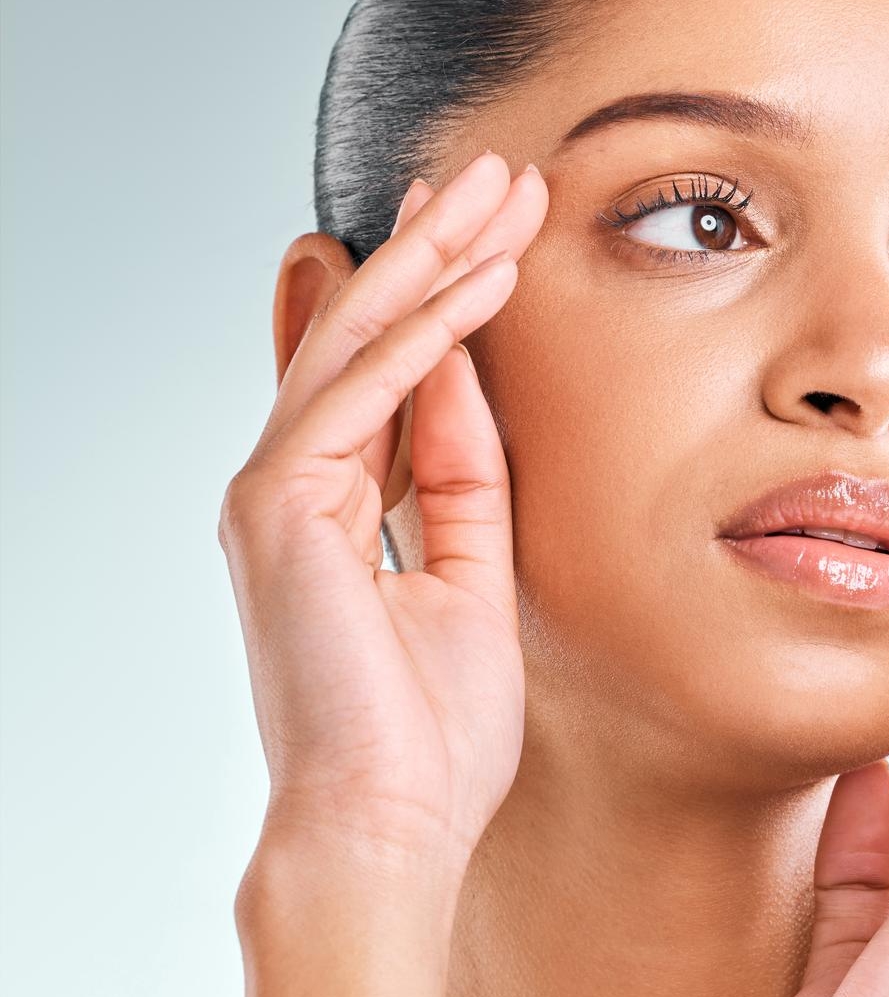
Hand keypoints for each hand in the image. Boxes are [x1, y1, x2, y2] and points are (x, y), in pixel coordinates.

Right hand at [218, 150, 548, 882]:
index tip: (506, 230)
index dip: (442, 295)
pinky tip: (483, 275)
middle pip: (366, 336)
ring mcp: (275, 492)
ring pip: (357, 341)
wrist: (386, 826)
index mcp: (333, 512)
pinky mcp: (279, 504)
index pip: (386, 375)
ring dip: (433, 257)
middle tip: (503, 170)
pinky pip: (362, 391)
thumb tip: (472, 382)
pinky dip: (426, 330)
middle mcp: (292, 488)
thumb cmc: (430, 736)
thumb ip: (462, 482)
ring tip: (500, 186)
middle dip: (436, 246)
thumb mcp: (470, 581)